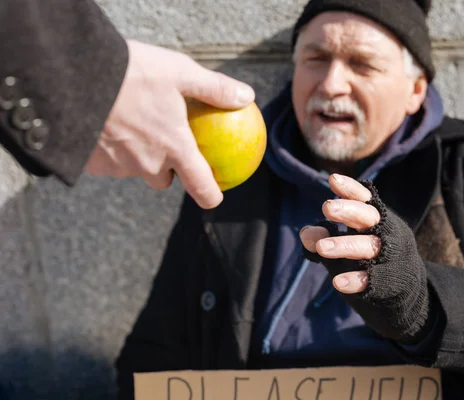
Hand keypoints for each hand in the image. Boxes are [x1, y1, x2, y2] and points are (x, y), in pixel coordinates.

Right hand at [84, 39, 254, 208]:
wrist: (72, 75)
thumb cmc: (132, 72)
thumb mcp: (180, 71)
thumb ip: (215, 88)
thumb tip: (247, 96)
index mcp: (174, 147)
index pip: (200, 185)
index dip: (210, 195)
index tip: (214, 197)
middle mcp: (148, 163)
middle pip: (163, 180)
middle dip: (166, 169)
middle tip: (162, 143)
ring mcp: (118, 166)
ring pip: (133, 169)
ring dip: (135, 155)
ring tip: (129, 125)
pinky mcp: (92, 163)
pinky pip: (106, 162)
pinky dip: (109, 149)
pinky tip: (104, 125)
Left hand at [300, 174, 381, 293]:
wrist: (405, 292)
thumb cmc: (369, 260)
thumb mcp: (343, 246)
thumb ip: (324, 238)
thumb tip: (305, 232)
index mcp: (377, 219)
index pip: (365, 199)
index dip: (351, 189)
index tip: (333, 179)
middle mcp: (386, 234)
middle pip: (370, 217)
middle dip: (349, 211)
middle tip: (326, 207)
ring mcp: (389, 258)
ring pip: (369, 247)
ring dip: (345, 245)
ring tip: (321, 248)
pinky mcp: (388, 282)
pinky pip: (372, 279)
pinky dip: (355, 280)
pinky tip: (338, 282)